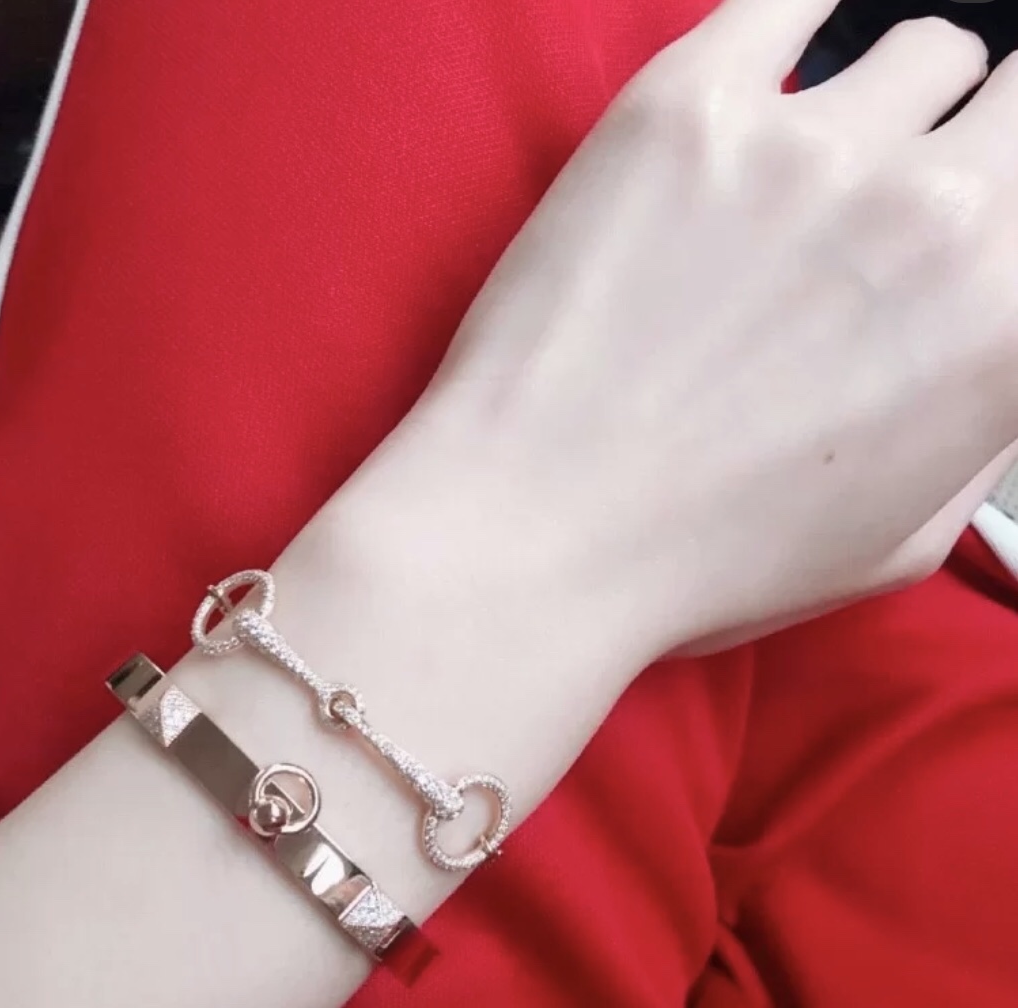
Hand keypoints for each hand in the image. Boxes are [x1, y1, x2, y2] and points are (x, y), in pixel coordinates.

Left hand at [327, 1, 1017, 657]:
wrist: (538, 526)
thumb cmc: (705, 556)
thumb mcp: (897, 536)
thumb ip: (982, 416)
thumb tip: (994, 329)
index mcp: (1006, 323)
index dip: (1007, 195)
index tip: (978, 202)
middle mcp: (935, 214)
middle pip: (1017, 91)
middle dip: (979, 134)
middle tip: (905, 189)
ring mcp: (807, 146)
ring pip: (917, 51)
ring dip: (881, 105)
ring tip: (808, 170)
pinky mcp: (686, 106)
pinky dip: (797, 26)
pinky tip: (767, 83)